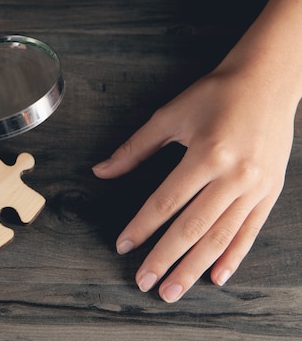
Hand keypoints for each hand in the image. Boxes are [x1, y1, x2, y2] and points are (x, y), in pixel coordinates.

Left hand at [93, 57, 296, 301]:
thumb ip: (133, 149)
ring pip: (220, 237)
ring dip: (194, 267)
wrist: (267, 81)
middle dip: (165, 259)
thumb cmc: (215, 95)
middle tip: (144, 283)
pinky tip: (216, 276)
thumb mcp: (169, 117)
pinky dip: (232, 257)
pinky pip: (249, 232)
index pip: (165, 202)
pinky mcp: (270, 193)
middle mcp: (234, 176)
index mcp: (206, 155)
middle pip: (192, 227)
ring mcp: (256, 188)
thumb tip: (101, 171)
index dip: (141, 227)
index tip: (123, 246)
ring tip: (173, 290)